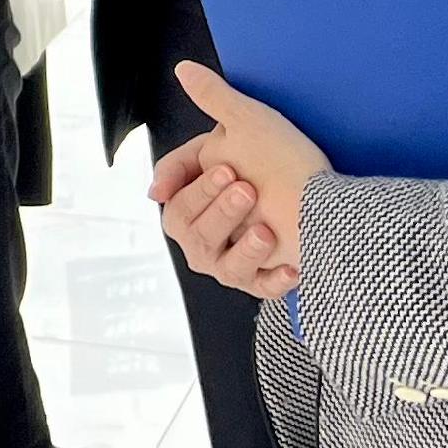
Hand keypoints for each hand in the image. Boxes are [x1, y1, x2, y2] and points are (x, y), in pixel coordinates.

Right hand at [148, 63, 330, 300]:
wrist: (338, 199)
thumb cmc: (289, 158)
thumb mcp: (251, 122)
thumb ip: (213, 97)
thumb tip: (183, 67)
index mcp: (199, 189)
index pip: (172, 189)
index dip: (178, 183)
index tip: (184, 181)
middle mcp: (209, 226)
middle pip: (185, 224)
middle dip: (212, 205)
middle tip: (243, 187)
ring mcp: (233, 256)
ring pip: (214, 259)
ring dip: (239, 242)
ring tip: (267, 228)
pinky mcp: (261, 280)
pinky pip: (256, 287)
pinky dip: (272, 279)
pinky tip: (289, 265)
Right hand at [158, 140, 296, 296]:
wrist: (276, 191)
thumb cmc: (235, 173)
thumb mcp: (203, 158)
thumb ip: (176, 165)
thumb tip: (156, 193)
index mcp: (183, 221)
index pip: (181, 210)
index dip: (202, 191)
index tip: (226, 170)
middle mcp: (201, 249)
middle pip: (204, 238)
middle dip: (225, 213)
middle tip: (247, 191)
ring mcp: (229, 269)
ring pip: (231, 269)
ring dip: (247, 250)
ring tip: (265, 231)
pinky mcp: (257, 284)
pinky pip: (265, 289)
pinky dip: (277, 281)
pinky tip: (291, 268)